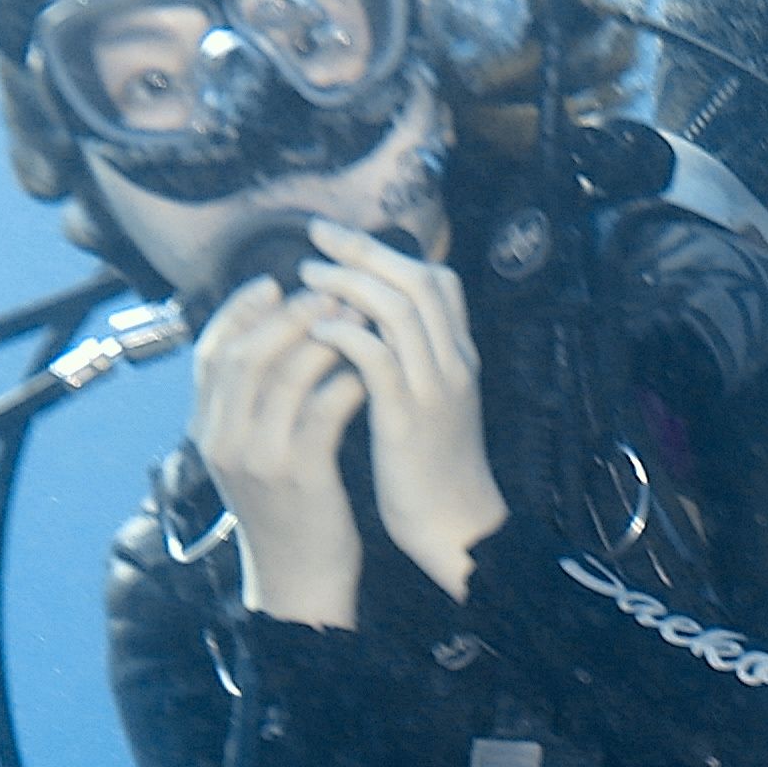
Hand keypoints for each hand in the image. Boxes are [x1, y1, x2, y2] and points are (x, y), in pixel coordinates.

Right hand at [188, 281, 371, 629]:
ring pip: (285, 376)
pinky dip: (346, 381)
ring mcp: (260, 458)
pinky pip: (324, 410)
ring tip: (351, 320)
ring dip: (322, 340)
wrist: (297, 581)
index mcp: (207, 431)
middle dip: (286, 316)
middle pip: (246, 353)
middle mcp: (224, 441)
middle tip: (322, 294)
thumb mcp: (248, 457)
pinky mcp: (301, 475)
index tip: (271, 283)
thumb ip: (245, 406)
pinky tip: (367, 368)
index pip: (210, 352)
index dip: (238, 310)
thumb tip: (263, 339)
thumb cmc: (284, 512)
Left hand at [291, 224, 505, 601]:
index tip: (344, 244)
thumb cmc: (432, 468)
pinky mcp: (406, 418)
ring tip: (307, 280)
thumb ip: (412, 360)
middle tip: (316, 239)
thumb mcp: (432, 402)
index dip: (390, 254)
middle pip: (416, 280)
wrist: (454, 527)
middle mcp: (453, 364)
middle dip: (362, 252)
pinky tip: (315, 330)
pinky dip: (343, 334)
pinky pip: (375, 358)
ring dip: (347, 286)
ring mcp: (433, 389)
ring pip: (396, 309)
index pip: (437, 280)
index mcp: (460, 357)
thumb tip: (369, 322)